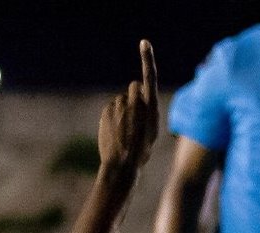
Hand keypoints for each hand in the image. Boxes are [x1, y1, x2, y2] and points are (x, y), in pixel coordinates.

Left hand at [98, 40, 158, 169]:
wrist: (122, 164)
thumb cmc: (142, 151)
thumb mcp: (152, 130)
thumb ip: (147, 110)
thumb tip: (136, 98)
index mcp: (151, 108)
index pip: (149, 78)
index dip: (147, 59)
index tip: (144, 42)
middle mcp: (135, 102)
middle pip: (134, 87)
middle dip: (135, 96)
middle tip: (136, 118)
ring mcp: (119, 105)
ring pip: (123, 100)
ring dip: (124, 110)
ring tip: (126, 131)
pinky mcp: (107, 110)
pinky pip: (113, 108)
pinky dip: (115, 116)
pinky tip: (117, 132)